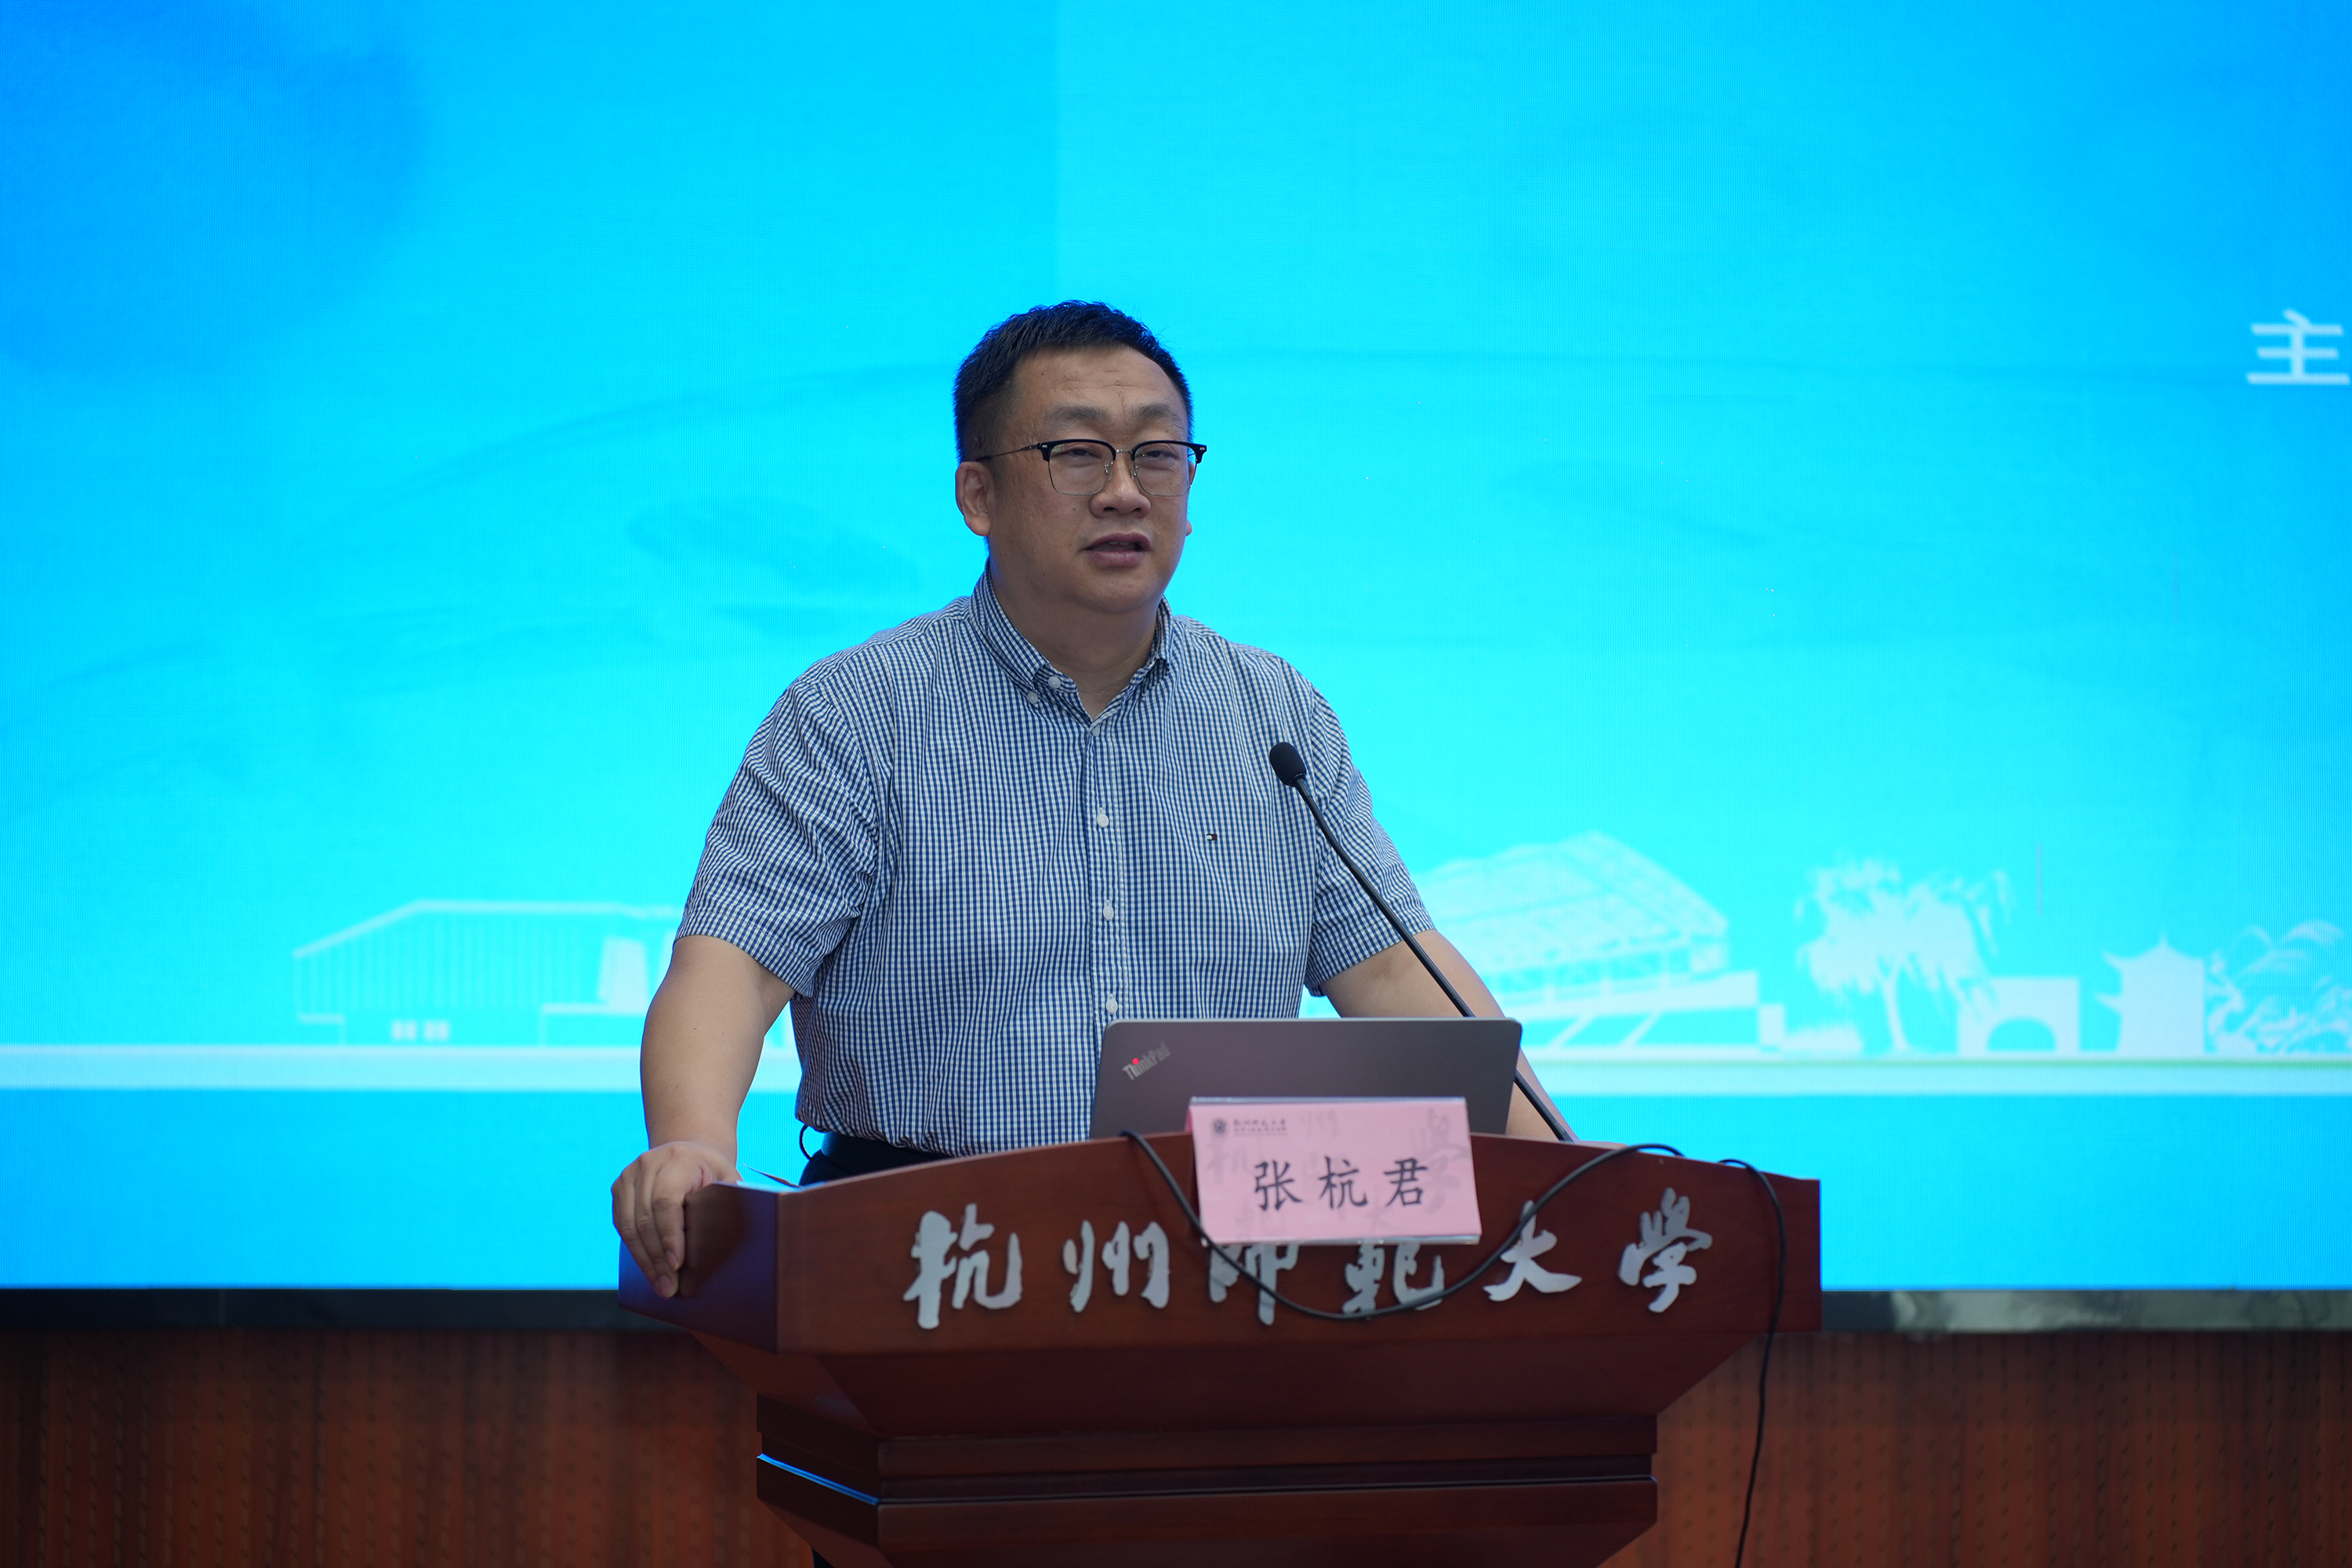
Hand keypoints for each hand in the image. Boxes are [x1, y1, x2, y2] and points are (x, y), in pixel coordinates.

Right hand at [612, 1139, 738, 1297]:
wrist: (689, 1152)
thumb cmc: (712, 1172)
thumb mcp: (727, 1179)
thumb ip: (727, 1201)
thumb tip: (723, 1238)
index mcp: (677, 1159)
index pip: (666, 1201)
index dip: (670, 1235)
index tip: (677, 1264)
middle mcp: (647, 1164)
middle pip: (645, 1218)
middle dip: (657, 1257)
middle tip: (669, 1287)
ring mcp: (629, 1175)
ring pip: (628, 1225)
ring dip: (644, 1260)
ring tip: (659, 1285)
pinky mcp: (619, 1189)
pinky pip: (621, 1225)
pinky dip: (634, 1250)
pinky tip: (648, 1269)